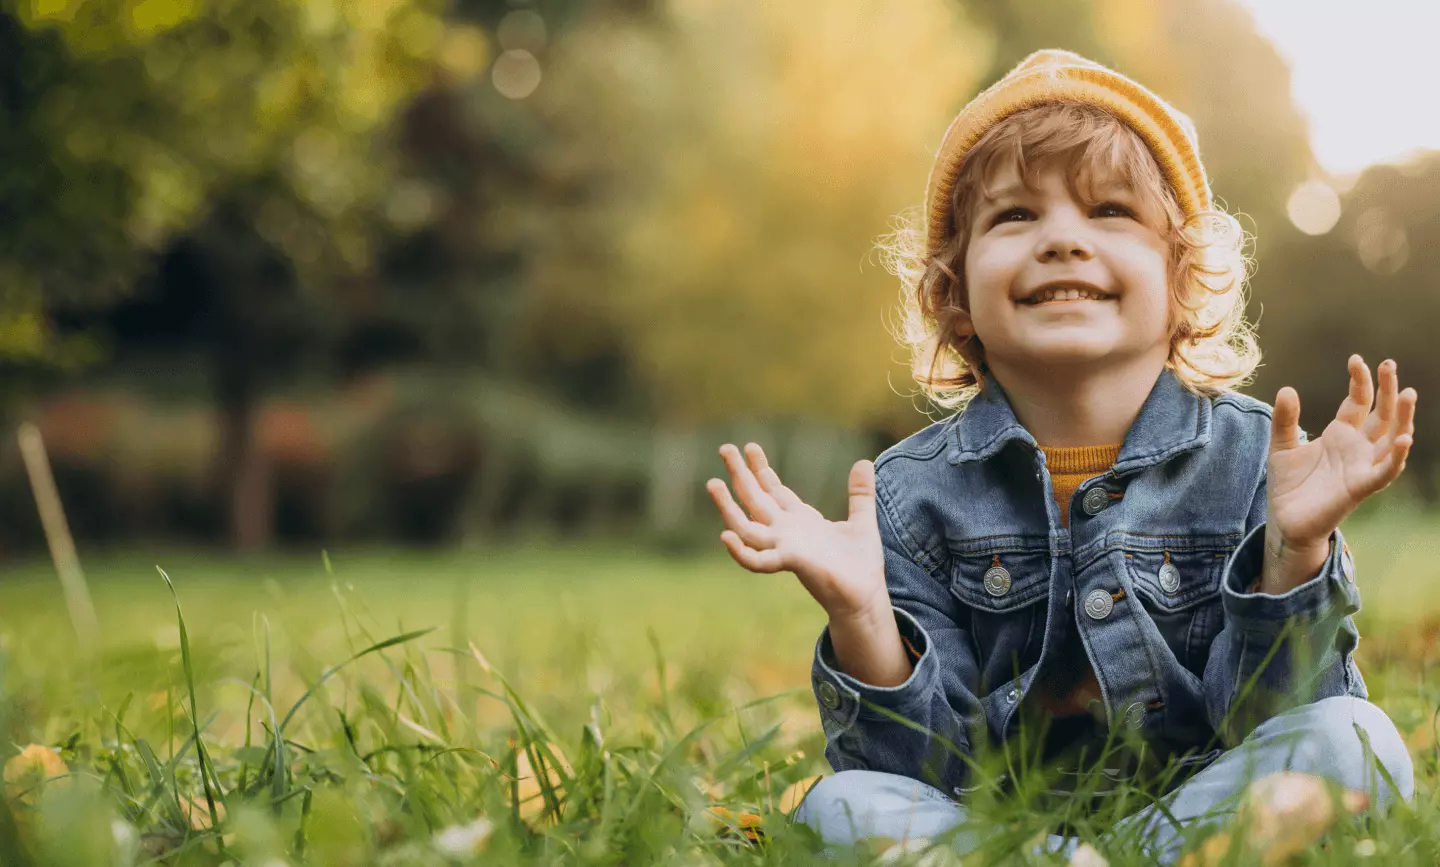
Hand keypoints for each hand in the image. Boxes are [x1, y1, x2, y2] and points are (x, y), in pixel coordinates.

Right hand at [706, 443, 886, 620]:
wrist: (865, 597)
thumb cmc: (861, 564)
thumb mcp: (862, 520)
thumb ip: (860, 493)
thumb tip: (864, 461)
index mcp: (800, 520)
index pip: (773, 490)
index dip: (760, 469)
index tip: (750, 447)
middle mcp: (786, 532)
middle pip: (755, 499)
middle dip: (740, 474)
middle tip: (724, 448)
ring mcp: (784, 547)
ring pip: (746, 525)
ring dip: (728, 506)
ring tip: (713, 483)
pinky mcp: (791, 563)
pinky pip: (758, 560)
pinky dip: (741, 551)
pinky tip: (725, 536)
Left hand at [1267, 355, 1417, 550]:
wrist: (1285, 520)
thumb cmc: (1289, 484)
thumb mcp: (1281, 445)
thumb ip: (1285, 419)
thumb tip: (1286, 388)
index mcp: (1341, 434)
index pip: (1359, 401)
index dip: (1360, 381)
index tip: (1356, 359)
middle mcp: (1358, 447)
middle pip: (1382, 414)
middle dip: (1388, 389)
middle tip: (1390, 363)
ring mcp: (1362, 466)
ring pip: (1393, 438)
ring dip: (1403, 417)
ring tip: (1408, 393)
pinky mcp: (1361, 487)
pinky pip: (1385, 471)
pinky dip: (1397, 457)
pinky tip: (1404, 439)